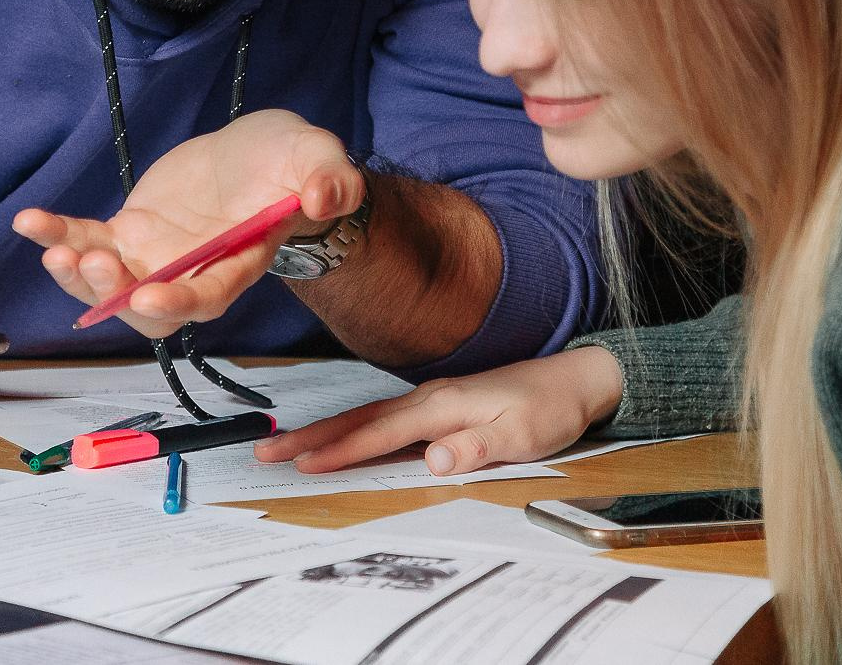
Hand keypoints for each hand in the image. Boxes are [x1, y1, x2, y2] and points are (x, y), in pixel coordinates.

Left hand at [13, 109, 360, 338]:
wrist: (257, 157)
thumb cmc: (291, 164)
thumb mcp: (318, 158)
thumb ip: (330, 180)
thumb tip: (327, 195)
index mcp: (237, 264)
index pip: (205, 298)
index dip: (175, 303)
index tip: (146, 297)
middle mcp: (191, 274)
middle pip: (146, 308)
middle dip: (113, 294)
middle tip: (89, 263)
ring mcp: (155, 259)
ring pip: (108, 285)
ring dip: (76, 273)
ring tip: (53, 245)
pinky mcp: (128, 234)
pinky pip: (85, 241)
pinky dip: (55, 234)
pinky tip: (28, 221)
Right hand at [253, 347, 624, 475]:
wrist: (576, 378)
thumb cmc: (551, 409)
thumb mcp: (524, 434)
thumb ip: (478, 445)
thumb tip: (433, 458)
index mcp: (442, 405)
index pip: (380, 431)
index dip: (340, 450)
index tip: (302, 463)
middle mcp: (428, 398)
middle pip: (358, 418)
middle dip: (310, 436)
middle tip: (266, 451)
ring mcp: (431, 400)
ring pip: (365, 416)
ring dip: (324, 431)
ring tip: (285, 445)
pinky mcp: (439, 406)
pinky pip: (383, 418)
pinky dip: (351, 428)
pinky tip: (337, 439)